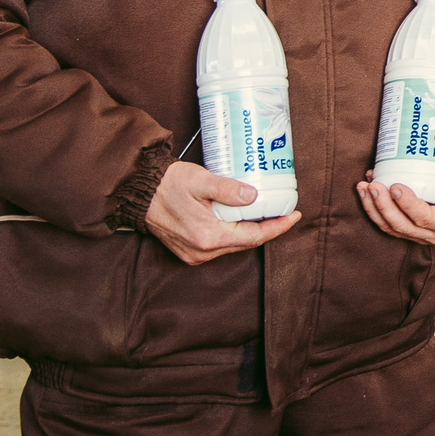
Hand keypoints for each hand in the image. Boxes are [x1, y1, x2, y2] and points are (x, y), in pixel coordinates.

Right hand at [142, 161, 301, 265]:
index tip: (295, 215)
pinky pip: (222, 245)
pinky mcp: (190, 252)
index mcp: (207, 237)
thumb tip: (254, 195)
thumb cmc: (167, 184)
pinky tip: (244, 218)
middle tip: (285, 210)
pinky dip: (236, 233)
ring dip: (252, 231)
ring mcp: (195, 255)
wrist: (139, 193)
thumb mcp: (200, 180)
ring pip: (235, 245)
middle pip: (247, 243)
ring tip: (268, 212)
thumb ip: (227, 189)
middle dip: (269, 228)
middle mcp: (202, 252)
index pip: (254, 237)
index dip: (278, 227)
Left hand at [356, 157, 434, 244]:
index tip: (396, 186)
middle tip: (374, 185)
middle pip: (403, 226)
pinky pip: (386, 223)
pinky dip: (372, 208)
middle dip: (384, 207)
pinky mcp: (407, 228)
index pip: (426, 219)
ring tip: (364, 186)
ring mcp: (419, 234)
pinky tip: (366, 189)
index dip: (408, 205)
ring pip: (390, 228)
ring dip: (373, 209)